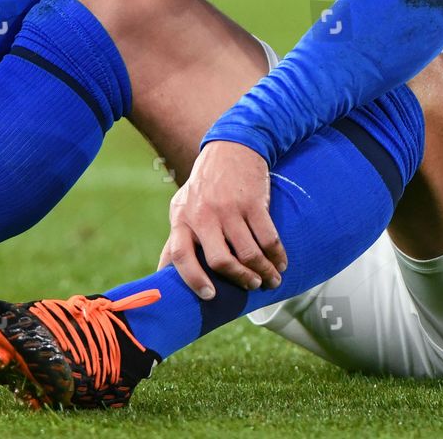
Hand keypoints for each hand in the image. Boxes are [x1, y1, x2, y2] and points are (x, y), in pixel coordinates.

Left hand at [157, 141, 286, 297]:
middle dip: (238, 278)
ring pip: (248, 252)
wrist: (232, 147)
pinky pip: (268, 237)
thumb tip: (161, 276)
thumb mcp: (182, 207)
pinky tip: (281, 263)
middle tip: (251, 285)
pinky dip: (277, 255)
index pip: (181, 255)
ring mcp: (230, 208)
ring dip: (263, 271)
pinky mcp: (254, 202)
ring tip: (271, 279)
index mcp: (182, 218)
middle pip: (219, 259)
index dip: (193, 280)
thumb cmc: (204, 185)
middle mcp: (204, 214)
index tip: (210, 296)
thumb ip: (176, 240)